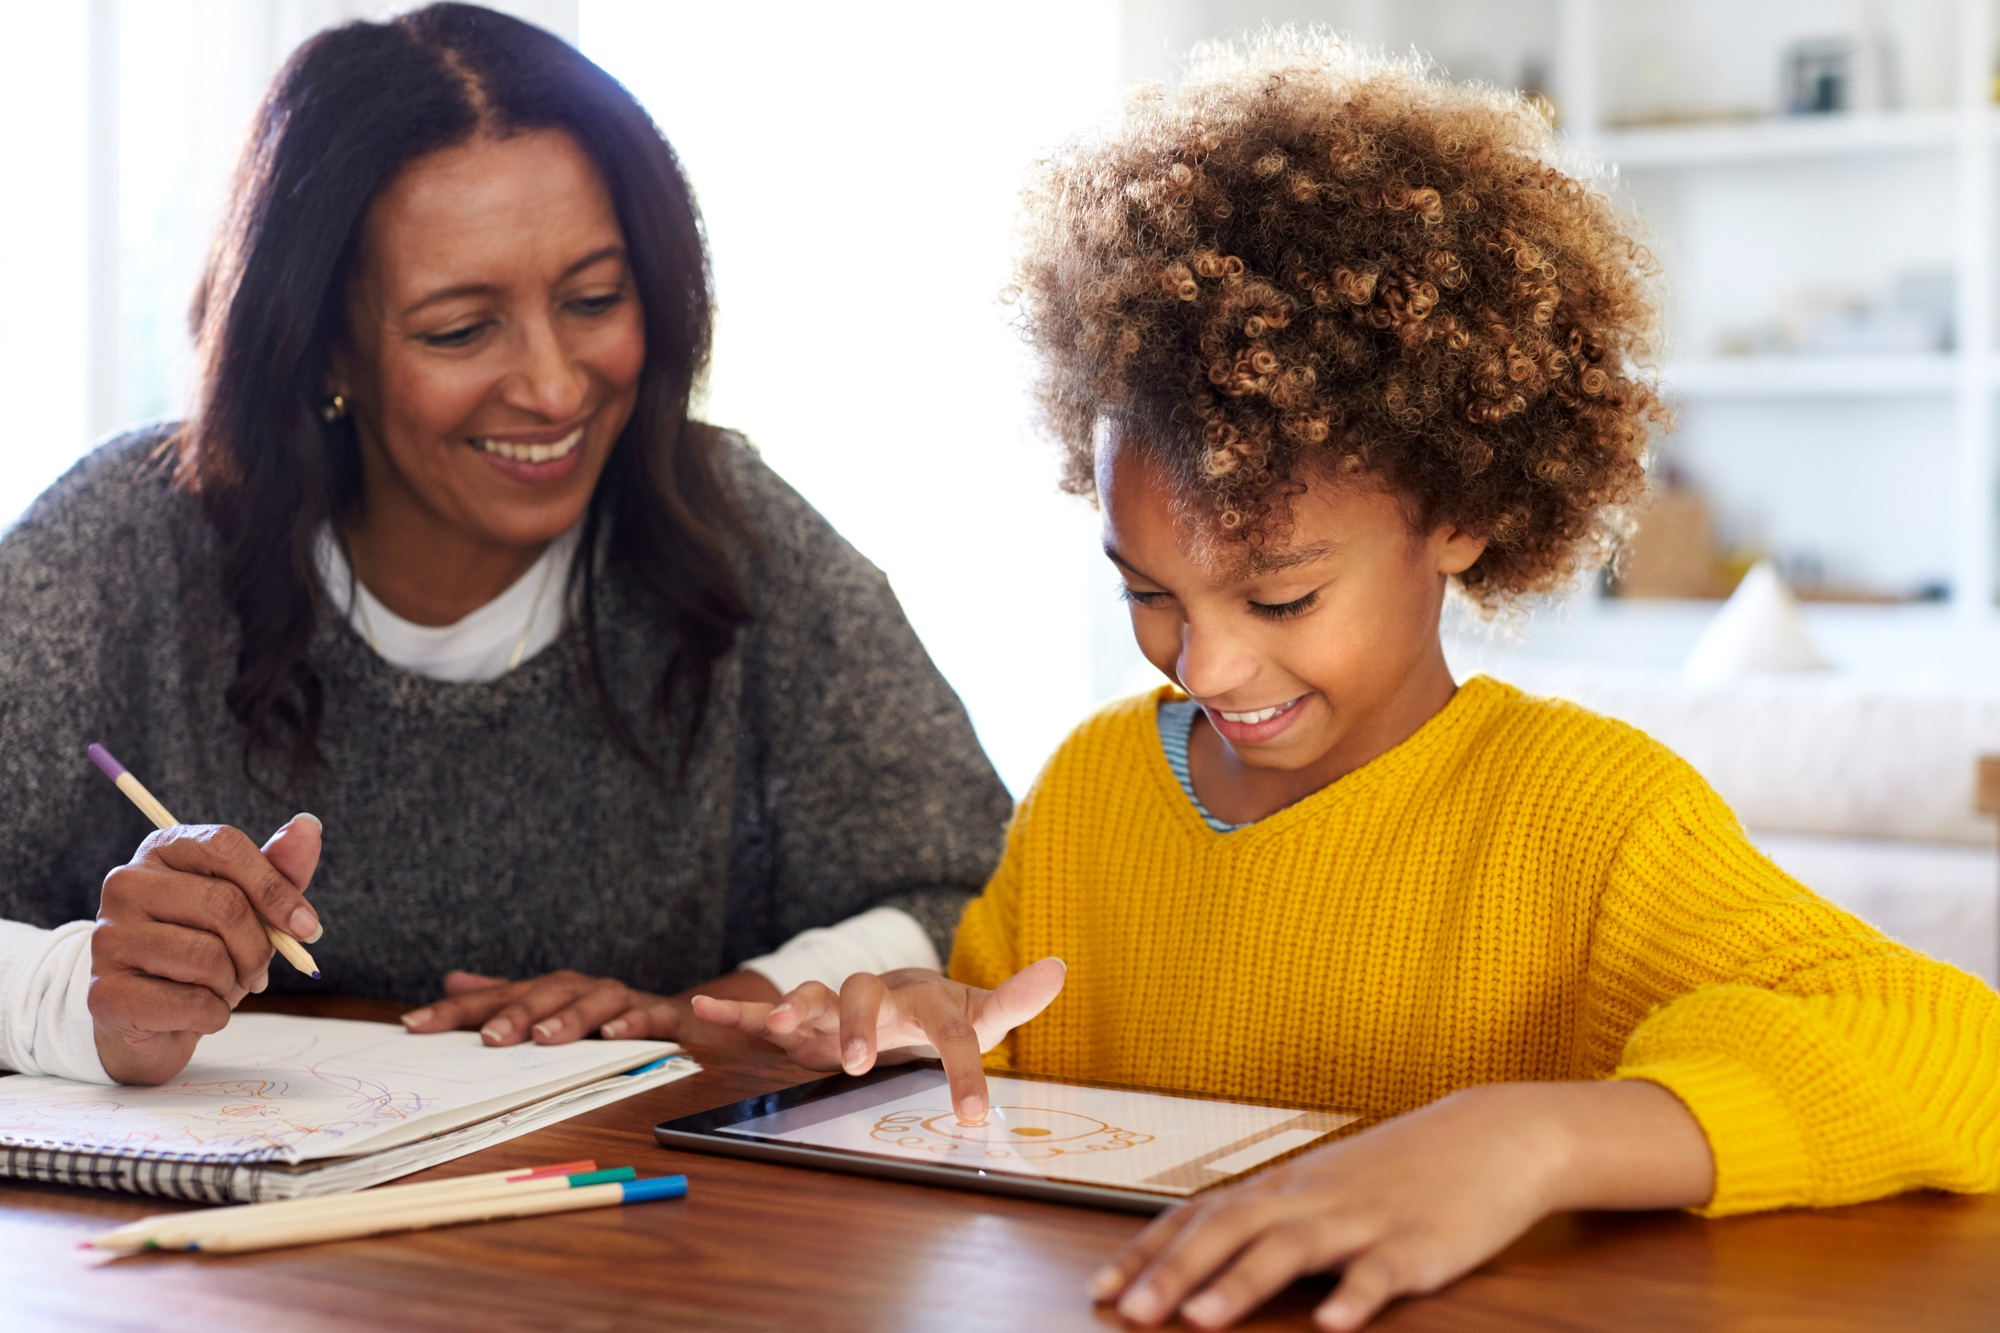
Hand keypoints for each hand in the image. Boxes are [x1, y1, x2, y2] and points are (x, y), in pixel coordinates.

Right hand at [90, 815, 323, 1084]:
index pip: (225, 846)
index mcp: (163, 849)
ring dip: (232, 984)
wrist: (151, 1018)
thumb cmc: (205, 950)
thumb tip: (308, 825)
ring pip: (208, 958)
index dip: (276, 888)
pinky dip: (213, 1015)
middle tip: (258, 970)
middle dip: (259, 948)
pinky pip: (190, 1003)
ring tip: (219, 987)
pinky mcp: (105, 992)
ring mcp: (109, 936)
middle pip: (224, 904)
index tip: (306, 928)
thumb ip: (280, 869)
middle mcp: (127, 884)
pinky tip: (199, 1012)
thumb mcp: (250, 907)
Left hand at [400, 968, 781, 1046]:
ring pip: (593, 1002)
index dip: (456, 1011)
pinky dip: (632, 1023)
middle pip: (544, 995)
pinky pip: (648, 1017)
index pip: (496, 998)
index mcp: (551, 991)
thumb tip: (451, 980)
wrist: (681, 1017)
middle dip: (514, 1014)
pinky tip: (615, 1035)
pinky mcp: (662, 1017)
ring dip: (569, 1018)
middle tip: (488, 1039)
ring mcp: (623, 1000)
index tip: (414, 1026)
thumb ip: (504, 997)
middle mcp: (582, 989)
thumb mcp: (550, 1009)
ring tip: (544, 1038)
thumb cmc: (605, 1017)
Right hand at [690, 958, 1065, 1123]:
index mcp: (926, 999)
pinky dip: (733, 1012)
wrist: (902, 993)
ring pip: (813, 996)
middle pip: (865, 994)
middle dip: (857, 1024)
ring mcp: (837, 1005)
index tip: (970, 1116)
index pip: (950, 1031)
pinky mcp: (806, 1020)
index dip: (961, 1069)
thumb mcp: (984, 1010)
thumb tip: (1059, 967)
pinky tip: (701, 1009)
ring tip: (777, 1026)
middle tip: (857, 1064)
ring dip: (794, 1006)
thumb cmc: (945, 1011)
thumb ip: (1016, 998)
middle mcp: (878, 995)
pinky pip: (762, 1012)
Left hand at [1093, 1080, 1714, 1330]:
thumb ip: (1270, 1219)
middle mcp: (1313, 1198)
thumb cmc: (1400, 1170)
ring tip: (1201, 1320)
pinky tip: (1334, 1323)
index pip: (1201, 1215)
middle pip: (1231, 1229)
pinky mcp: (1420, 1243)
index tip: (1102, 1288)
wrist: (1493, 1135)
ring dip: (1243, 1282)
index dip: (1150, 1251)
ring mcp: (1365, 1219)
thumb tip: (1200, 1252)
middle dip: (1176, 1272)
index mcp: (1286, 1188)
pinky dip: (1357, 1295)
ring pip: (1293, 1246)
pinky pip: (1383, 1270)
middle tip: (1130, 1313)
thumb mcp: (1326, 1188)